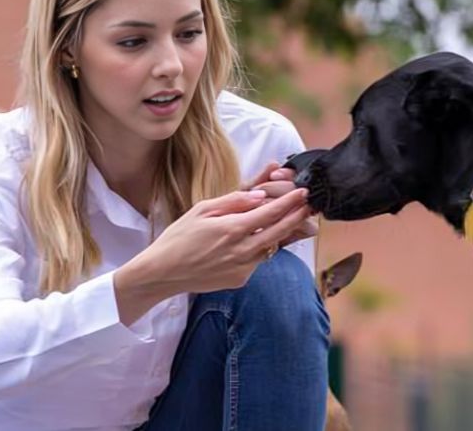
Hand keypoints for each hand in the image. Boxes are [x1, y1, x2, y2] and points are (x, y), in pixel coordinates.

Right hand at [122, 187, 310, 299]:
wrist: (163, 274)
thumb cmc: (178, 238)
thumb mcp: (202, 210)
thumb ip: (234, 202)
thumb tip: (260, 195)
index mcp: (232, 230)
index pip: (270, 213)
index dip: (290, 202)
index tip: (303, 192)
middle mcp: (242, 251)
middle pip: (280, 231)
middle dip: (298, 216)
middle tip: (310, 204)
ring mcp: (243, 268)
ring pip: (271, 247)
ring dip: (283, 232)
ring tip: (293, 217)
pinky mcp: (240, 280)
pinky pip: (258, 260)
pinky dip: (262, 247)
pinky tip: (260, 237)